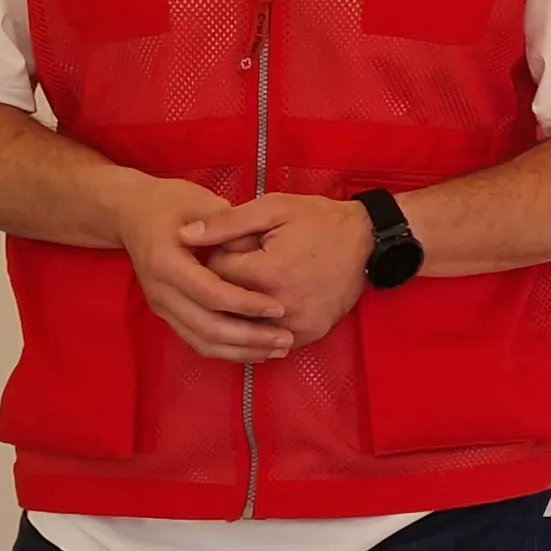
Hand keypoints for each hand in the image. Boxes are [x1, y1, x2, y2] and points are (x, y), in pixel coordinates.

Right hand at [102, 175, 294, 363]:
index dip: (246, 304)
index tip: (279, 307)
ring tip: (277, 349)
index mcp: (166, 262)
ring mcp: (161, 306)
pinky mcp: (168, 314)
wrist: (133, 214)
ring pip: (201, 341)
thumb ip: (227, 225)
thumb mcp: (200, 202)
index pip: (210, 293)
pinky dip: (227, 350)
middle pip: (206, 327)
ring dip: (241, 350)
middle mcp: (160, 290)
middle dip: (249, 337)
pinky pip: (197, 341)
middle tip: (285, 339)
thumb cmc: (172, 204)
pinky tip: (255, 349)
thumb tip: (255, 248)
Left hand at [184, 194, 374, 349]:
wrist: (367, 241)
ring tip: (246, 290)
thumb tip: (183, 235)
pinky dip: (259, 329)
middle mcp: (279, 307)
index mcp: (266, 272)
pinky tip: (258, 313)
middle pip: (226, 306)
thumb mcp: (272, 209)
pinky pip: (270, 342)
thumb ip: (226, 223)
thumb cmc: (317, 220)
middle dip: (225, 287)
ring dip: (239, 312)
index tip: (228, 249)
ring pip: (245, 328)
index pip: (215, 276)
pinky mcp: (310, 335)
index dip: (217, 260)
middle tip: (239, 267)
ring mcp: (296, 325)